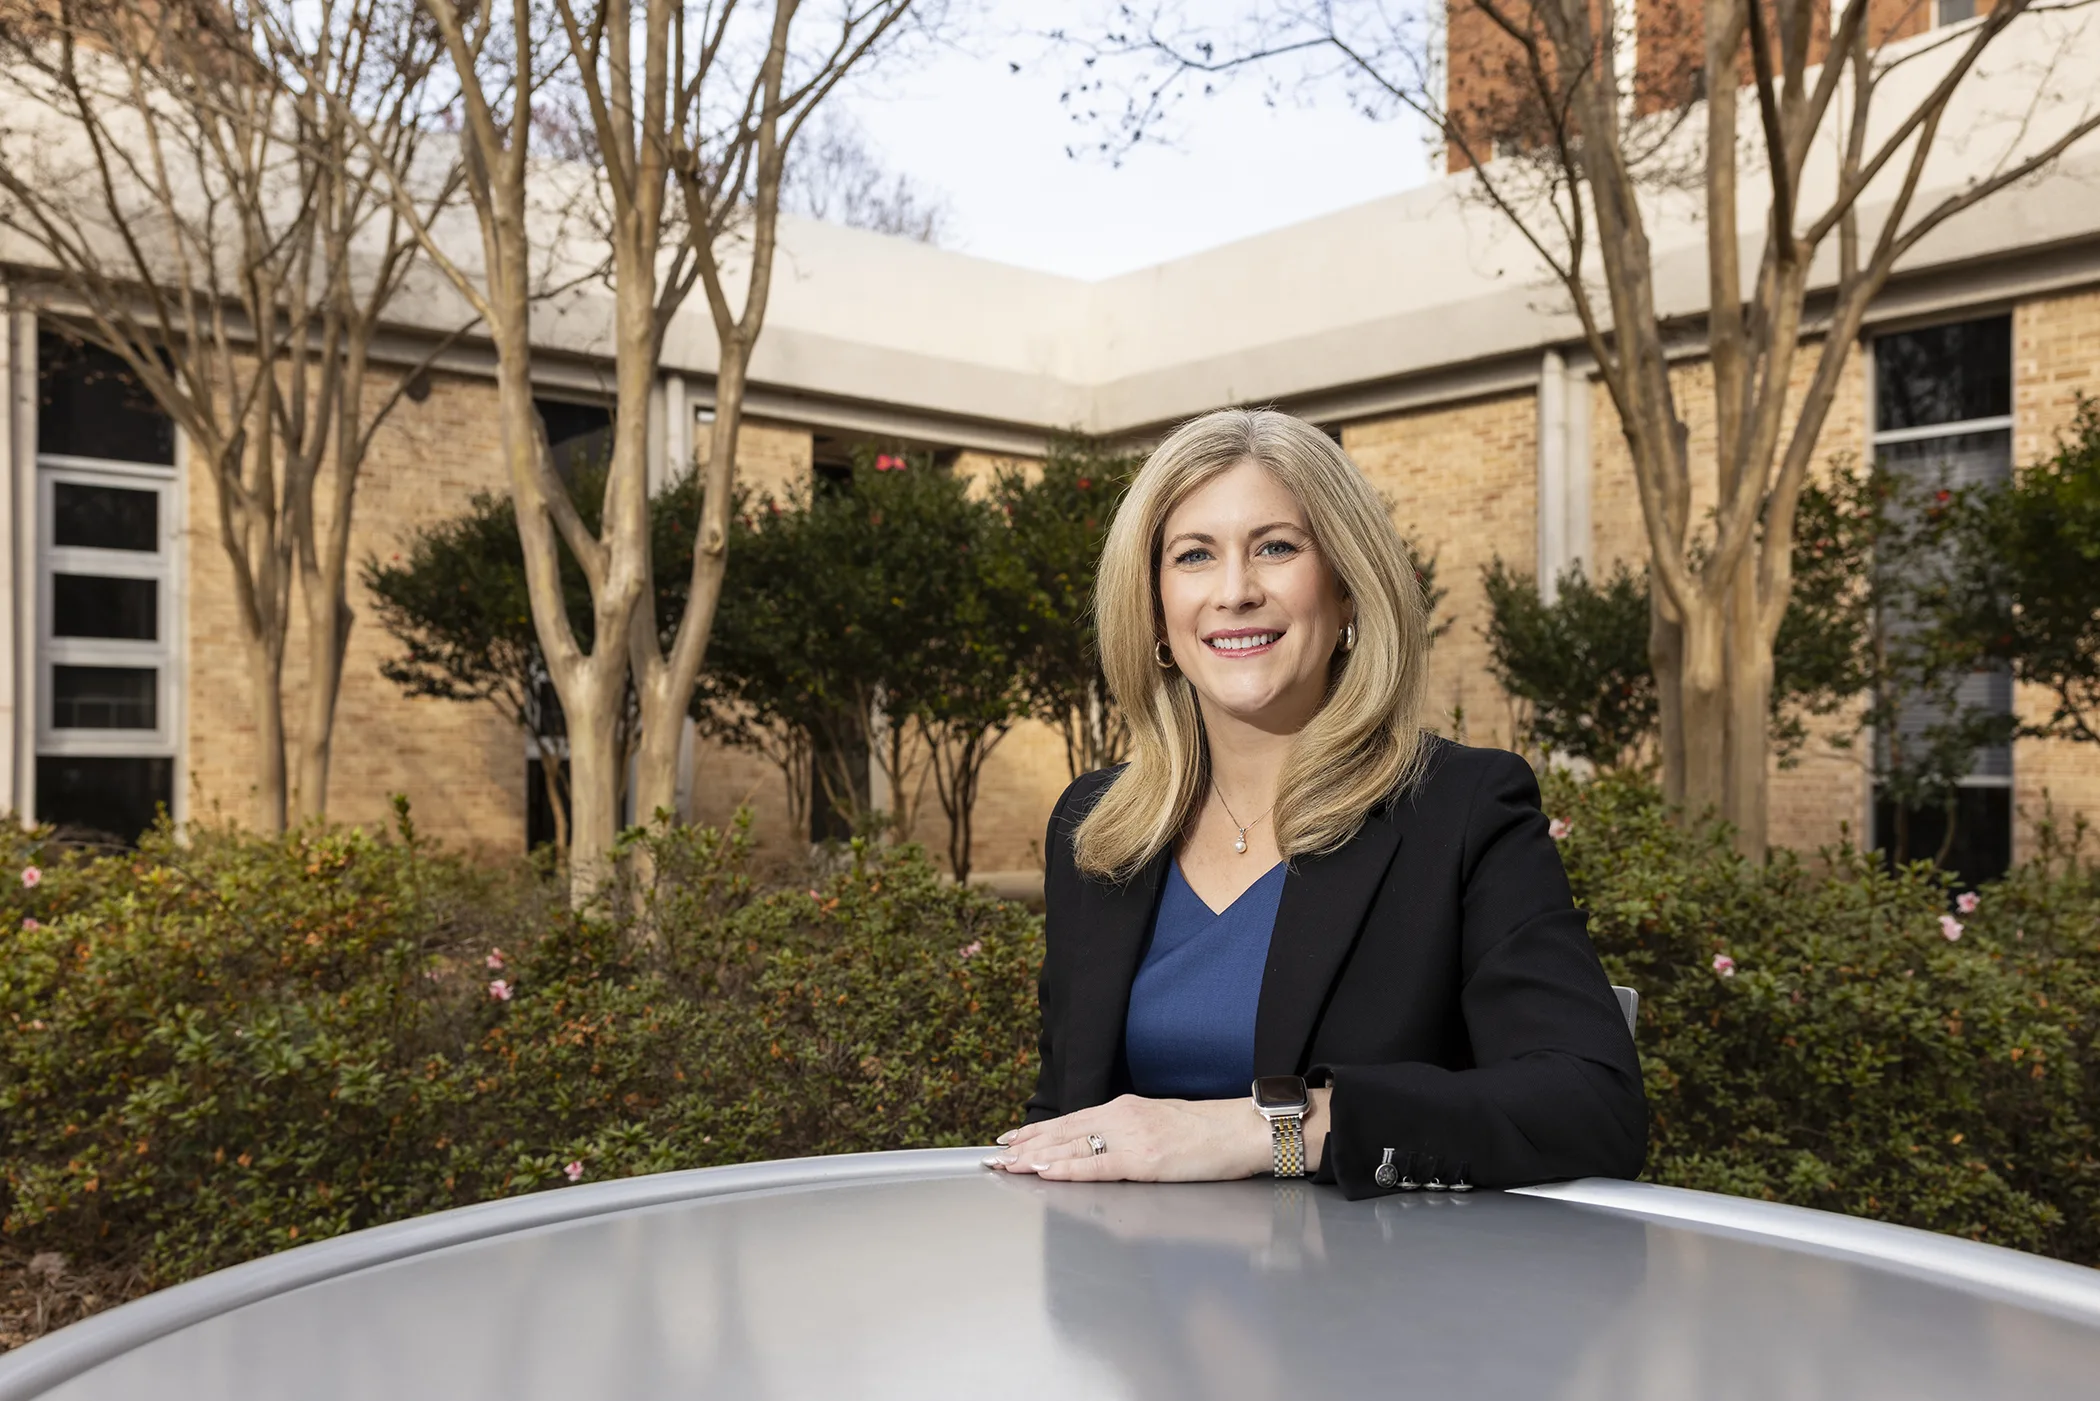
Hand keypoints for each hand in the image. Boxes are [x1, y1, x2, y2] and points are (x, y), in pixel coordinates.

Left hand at [986, 1089, 1329, 1182]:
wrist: (1243, 1131)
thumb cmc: (1209, 1133)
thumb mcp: (1161, 1123)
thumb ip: (1131, 1132)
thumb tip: (1106, 1147)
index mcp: (1127, 1108)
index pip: (1072, 1119)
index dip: (1038, 1130)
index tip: (1011, 1138)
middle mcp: (1122, 1116)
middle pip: (1063, 1130)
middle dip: (1025, 1143)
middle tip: (994, 1153)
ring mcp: (1131, 1137)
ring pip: (1070, 1145)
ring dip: (1033, 1156)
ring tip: (1005, 1163)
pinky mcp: (1143, 1159)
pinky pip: (1093, 1165)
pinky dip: (1063, 1167)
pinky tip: (1041, 1170)